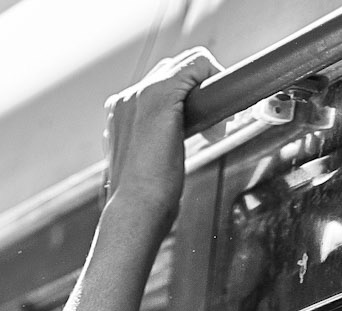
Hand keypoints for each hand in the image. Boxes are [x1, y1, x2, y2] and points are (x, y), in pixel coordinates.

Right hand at [103, 48, 220, 239]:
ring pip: (184, 67)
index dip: (184, 104)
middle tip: (213, 133)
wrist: (134, 213)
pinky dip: (214, 78)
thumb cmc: (141, 205)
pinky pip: (196, 65)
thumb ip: (151, 151)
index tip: (202, 131)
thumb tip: (166, 153)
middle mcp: (126, 98)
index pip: (156, 88)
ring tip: (217, 130)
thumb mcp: (143, 171)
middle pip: (171, 72)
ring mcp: (140, 93)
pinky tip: (221, 112)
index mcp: (119, 115)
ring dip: (208, 91)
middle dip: (198, 97)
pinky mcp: (160, 95)